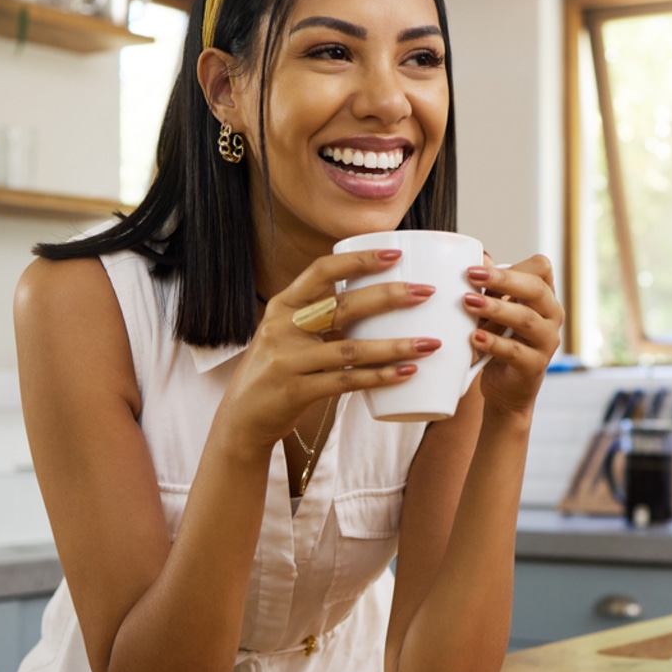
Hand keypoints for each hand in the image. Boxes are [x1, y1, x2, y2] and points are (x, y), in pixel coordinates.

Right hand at [217, 249, 441, 447]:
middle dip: (389, 296)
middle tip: (425, 293)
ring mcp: (288, 360)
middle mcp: (283, 328)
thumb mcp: (288, 333)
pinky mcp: (296, 391)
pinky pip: (346, 382)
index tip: (394, 254)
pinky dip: (379, 377)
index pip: (321, 271)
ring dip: (395, 346)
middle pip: (343, 306)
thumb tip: (376, 296)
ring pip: (351, 349)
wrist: (242, 417)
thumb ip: (321, 316)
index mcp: (283, 305)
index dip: (358, 260)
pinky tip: (406, 373)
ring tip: (429, 343)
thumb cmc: (278, 369)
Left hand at [462, 255, 563, 417]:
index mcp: (543, 296)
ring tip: (468, 303)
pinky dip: (493, 343)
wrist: (505, 389)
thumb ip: (488, 286)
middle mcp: (551, 315)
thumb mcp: (490, 311)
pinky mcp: (535, 366)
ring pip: (526, 319)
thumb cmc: (498, 341)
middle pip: (536, 289)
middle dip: (502, 280)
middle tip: (471, 276)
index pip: (541, 268)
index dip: (512, 265)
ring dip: (495, 308)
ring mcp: (547, 341)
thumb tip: (480, 256)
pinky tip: (474, 337)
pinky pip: (516, 351)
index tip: (475, 267)